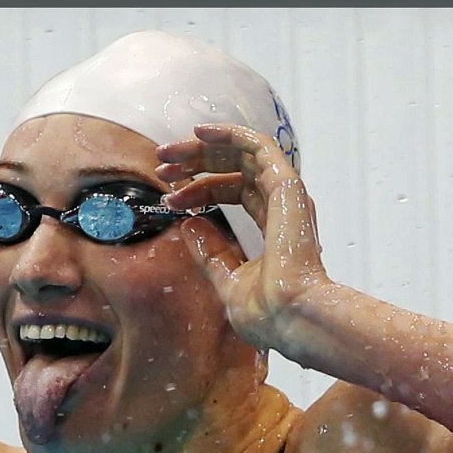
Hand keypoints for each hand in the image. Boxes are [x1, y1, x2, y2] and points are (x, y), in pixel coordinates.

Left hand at [156, 123, 331, 355]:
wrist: (290, 319)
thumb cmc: (268, 313)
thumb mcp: (227, 280)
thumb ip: (210, 253)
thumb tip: (190, 225)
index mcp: (274, 227)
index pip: (234, 193)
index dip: (200, 191)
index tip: (169, 198)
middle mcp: (282, 206)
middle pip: (235, 170)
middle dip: (196, 164)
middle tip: (162, 164)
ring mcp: (286, 196)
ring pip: (243, 154)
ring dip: (204, 149)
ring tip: (168, 152)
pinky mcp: (286, 187)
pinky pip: (259, 146)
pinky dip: (230, 135)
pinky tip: (200, 133)